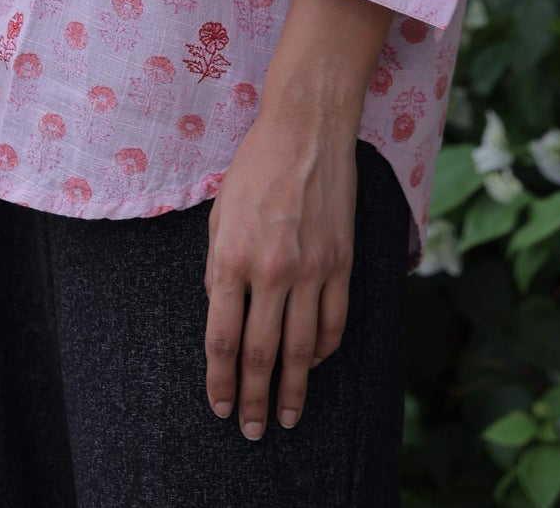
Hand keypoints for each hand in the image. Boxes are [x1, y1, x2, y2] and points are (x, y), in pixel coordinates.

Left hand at [202, 109, 358, 439]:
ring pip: (302, 349)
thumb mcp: (219, 215)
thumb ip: (217, 268)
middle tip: (253, 430)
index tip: (220, 405)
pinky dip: (323, 351)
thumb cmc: (255, 167)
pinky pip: (334, 322)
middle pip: (261, 355)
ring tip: (287, 416)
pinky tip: (312, 364)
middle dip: (255, 399)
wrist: (306, 129)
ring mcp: (312, 269)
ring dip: (293, 390)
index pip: (222, 339)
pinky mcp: (341, 262)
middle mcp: (271, 271)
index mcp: (232, 258)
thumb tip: (222, 313)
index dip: (220, 380)